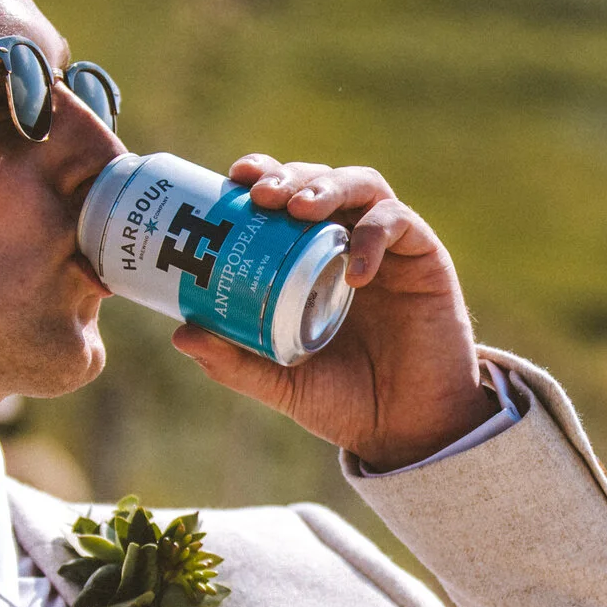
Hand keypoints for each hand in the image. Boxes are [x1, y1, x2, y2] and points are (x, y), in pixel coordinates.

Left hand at [167, 156, 492, 470]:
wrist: (407, 430)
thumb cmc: (345, 401)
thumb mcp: (282, 383)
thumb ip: (237, 363)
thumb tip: (181, 335)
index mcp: (311, 259)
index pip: (285, 199)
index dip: (262, 177)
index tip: (234, 178)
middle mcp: (348, 243)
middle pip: (319, 180)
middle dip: (289, 176)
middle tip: (262, 195)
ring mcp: (388, 248)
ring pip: (361, 185)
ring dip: (328, 186)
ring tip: (300, 208)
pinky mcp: (425, 259)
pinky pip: (400, 224)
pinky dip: (374, 235)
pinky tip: (355, 268)